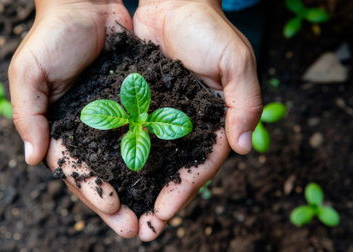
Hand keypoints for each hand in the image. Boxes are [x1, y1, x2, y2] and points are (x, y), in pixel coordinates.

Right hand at [8, 0, 137, 237]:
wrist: (86, 5)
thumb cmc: (51, 37)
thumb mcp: (28, 74)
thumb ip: (28, 116)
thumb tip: (32, 159)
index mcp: (61, 131)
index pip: (76, 170)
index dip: (92, 190)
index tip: (112, 207)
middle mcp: (88, 132)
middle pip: (105, 176)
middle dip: (120, 206)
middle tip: (139, 230)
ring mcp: (113, 120)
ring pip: (128, 163)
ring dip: (141, 191)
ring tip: (157, 216)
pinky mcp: (134, 106)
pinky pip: (146, 136)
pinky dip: (156, 157)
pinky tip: (170, 177)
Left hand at [133, 0, 261, 239]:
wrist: (173, 2)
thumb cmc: (208, 28)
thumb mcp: (236, 61)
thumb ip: (244, 103)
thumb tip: (245, 147)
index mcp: (213, 121)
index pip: (200, 164)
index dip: (183, 190)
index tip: (162, 213)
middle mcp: (186, 125)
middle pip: (173, 170)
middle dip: (158, 200)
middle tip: (140, 230)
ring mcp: (162, 117)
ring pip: (149, 160)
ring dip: (137, 187)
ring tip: (121, 213)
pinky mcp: (140, 104)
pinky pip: (130, 135)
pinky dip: (120, 156)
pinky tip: (106, 175)